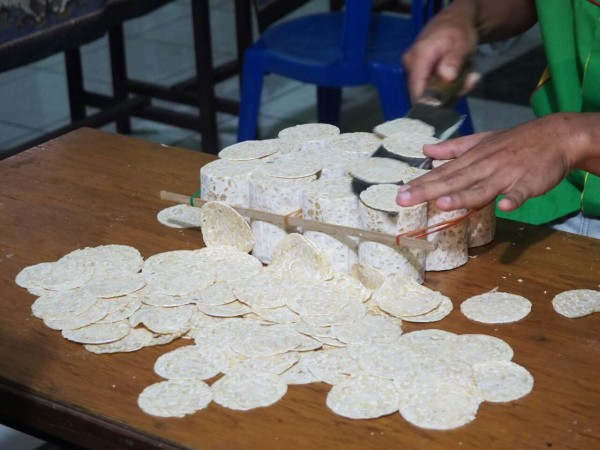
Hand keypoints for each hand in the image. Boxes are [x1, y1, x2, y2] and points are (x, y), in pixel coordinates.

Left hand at [396, 114, 585, 211]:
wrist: (557, 135)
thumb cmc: (515, 142)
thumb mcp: (481, 141)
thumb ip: (453, 148)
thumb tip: (425, 150)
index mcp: (472, 158)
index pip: (442, 173)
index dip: (420, 183)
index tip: (399, 193)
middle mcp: (484, 165)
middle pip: (453, 180)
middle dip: (427, 190)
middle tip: (404, 199)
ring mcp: (506, 174)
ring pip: (482, 187)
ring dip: (463, 196)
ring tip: (442, 204)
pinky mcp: (529, 181)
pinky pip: (520, 192)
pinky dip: (514, 198)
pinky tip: (505, 206)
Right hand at [402, 3, 478, 100]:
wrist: (452, 21)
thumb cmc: (459, 32)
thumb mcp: (463, 43)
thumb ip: (455, 59)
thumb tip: (447, 76)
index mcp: (419, 57)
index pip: (417, 91)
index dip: (430, 104)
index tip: (449, 106)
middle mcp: (410, 64)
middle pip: (421, 94)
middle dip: (444, 97)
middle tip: (466, 85)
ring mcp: (411, 69)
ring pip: (426, 92)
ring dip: (446, 92)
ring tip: (464, 79)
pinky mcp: (416, 73)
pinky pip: (427, 87)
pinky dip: (443, 88)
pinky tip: (455, 79)